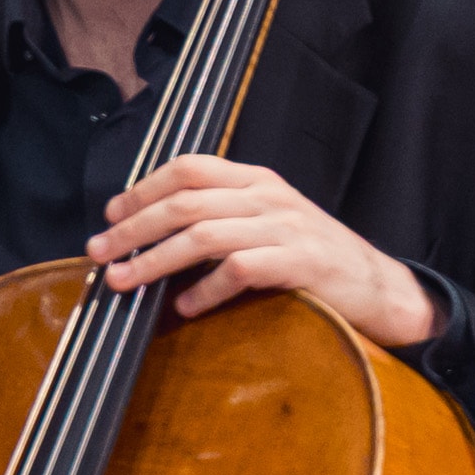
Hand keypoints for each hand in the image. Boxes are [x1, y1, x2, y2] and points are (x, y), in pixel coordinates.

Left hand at [90, 154, 438, 346]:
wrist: (376, 286)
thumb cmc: (312, 258)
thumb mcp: (270, 225)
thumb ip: (225, 222)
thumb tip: (155, 238)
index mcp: (257, 180)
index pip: (191, 166)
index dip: (145, 187)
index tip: (110, 213)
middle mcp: (268, 196)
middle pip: (187, 200)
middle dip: (134, 225)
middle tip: (98, 252)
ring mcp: (285, 228)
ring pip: (204, 233)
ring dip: (154, 258)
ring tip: (122, 281)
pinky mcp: (298, 263)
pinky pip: (239, 270)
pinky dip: (205, 290)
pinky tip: (185, 307)